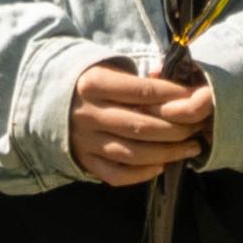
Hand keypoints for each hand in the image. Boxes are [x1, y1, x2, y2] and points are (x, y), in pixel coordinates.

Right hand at [69, 60, 213, 188]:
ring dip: (168, 153)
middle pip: (142, 126)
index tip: (195, 99)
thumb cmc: (88, 81)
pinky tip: (161, 165)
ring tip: (191, 148)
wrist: (45, 99)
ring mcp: (86, 140)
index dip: (174, 97)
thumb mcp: (107, 68)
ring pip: (134, 153)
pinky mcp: (84, 160)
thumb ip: (141, 78)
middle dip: (178, 128)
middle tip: (198, 127)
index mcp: (93, 84)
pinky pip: (117, 175)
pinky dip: (142, 174)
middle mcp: (89, 113)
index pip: (143, 91)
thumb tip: (180, 90)